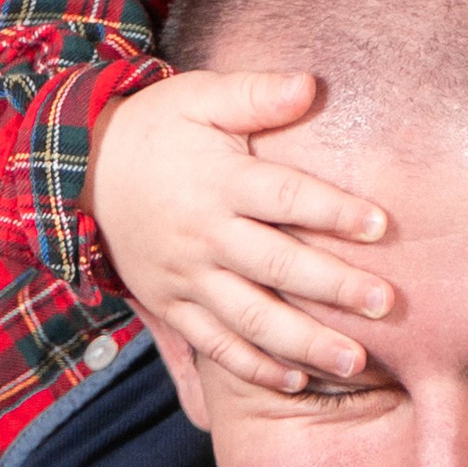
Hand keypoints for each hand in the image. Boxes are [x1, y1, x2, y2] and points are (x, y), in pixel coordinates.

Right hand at [89, 71, 392, 391]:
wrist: (82, 170)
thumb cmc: (157, 128)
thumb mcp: (200, 97)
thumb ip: (255, 95)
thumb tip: (309, 85)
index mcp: (220, 181)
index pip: (286, 197)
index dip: (333, 212)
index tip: (381, 226)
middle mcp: (205, 235)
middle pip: (277, 267)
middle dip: (333, 288)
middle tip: (385, 305)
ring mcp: (187, 277)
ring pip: (251, 319)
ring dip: (305, 344)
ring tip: (356, 363)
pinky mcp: (171, 305)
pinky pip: (214, 344)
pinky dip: (253, 367)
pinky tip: (296, 381)